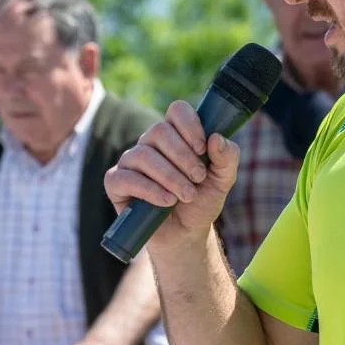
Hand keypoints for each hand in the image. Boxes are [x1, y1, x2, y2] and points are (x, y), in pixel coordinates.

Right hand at [103, 100, 240, 246]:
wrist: (186, 233)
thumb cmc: (202, 200)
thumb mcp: (223, 179)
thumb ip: (227, 157)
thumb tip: (216, 138)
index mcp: (177, 135)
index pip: (177, 111)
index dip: (189, 125)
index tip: (202, 148)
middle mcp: (151, 143)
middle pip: (159, 131)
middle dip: (183, 156)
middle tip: (199, 177)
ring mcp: (131, 161)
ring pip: (143, 155)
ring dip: (170, 176)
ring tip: (187, 194)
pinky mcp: (116, 183)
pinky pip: (125, 178)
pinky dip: (150, 190)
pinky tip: (167, 201)